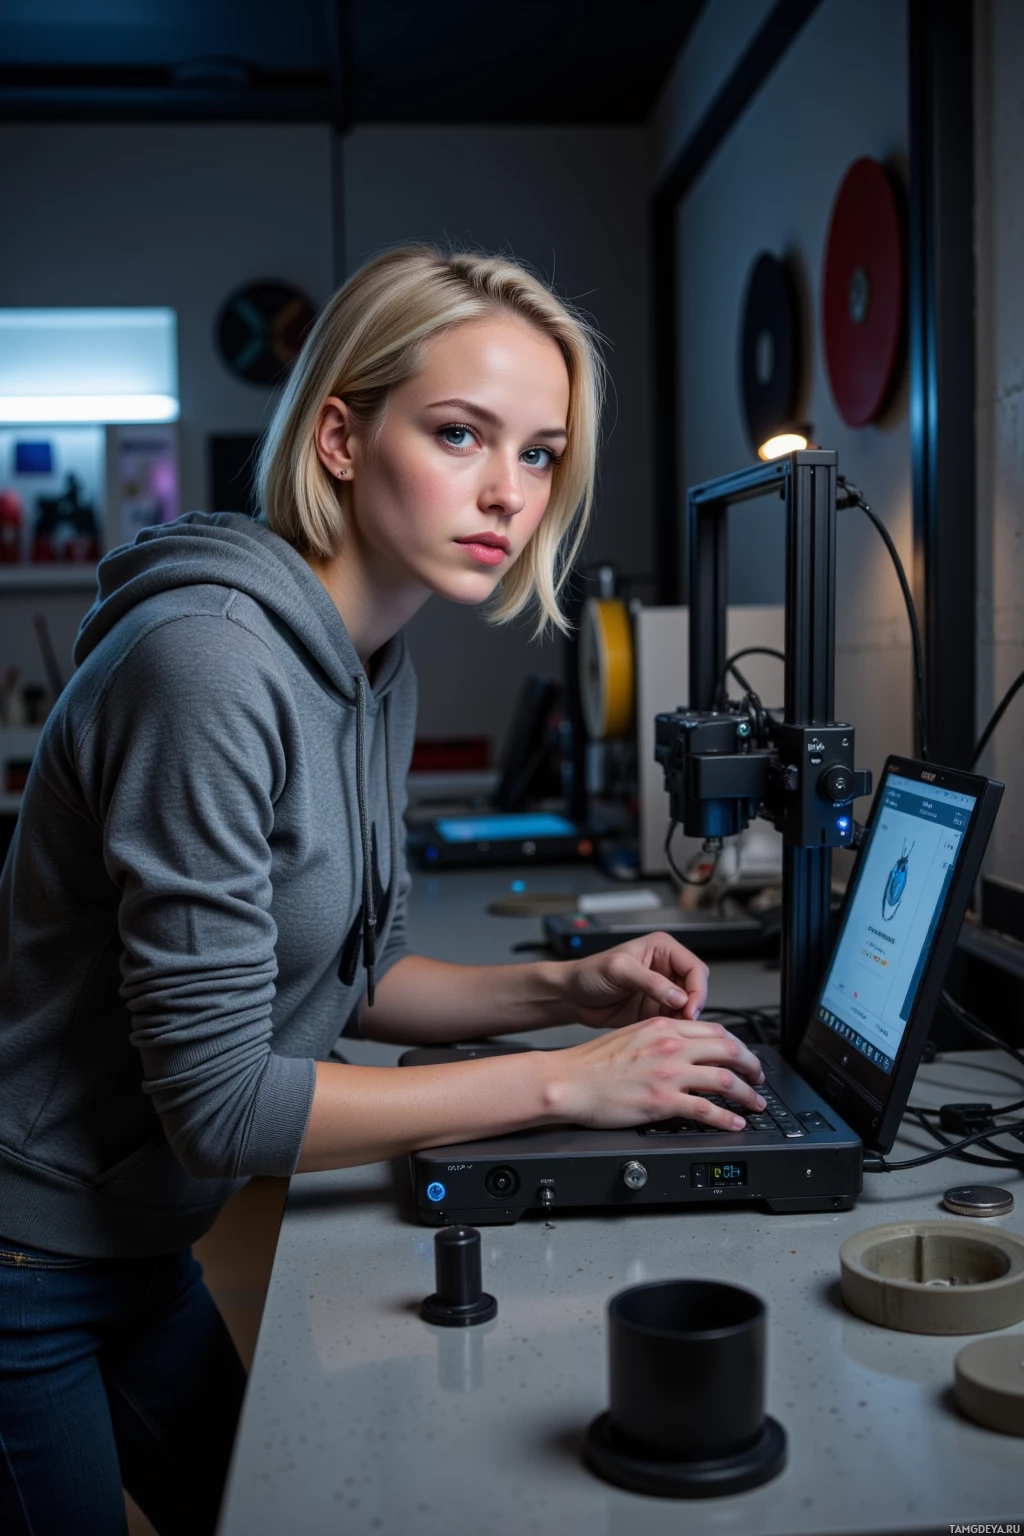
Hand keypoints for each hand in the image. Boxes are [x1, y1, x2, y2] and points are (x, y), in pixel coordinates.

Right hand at [542, 1015, 766, 1132]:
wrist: (570, 1080)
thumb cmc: (593, 1062)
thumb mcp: (632, 1035)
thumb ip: (662, 1038)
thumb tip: (686, 1049)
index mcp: (664, 1027)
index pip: (715, 1031)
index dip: (737, 1045)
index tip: (743, 1056)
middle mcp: (671, 1046)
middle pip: (729, 1051)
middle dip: (752, 1066)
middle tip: (759, 1078)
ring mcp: (669, 1074)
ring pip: (725, 1080)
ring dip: (748, 1094)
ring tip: (756, 1104)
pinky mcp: (663, 1101)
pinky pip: (707, 1110)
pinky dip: (728, 1118)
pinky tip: (736, 1123)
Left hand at [559, 931, 709, 1029]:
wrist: (571, 996)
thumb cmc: (588, 973)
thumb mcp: (619, 969)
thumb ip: (650, 981)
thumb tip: (678, 996)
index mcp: (662, 949)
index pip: (694, 968)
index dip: (696, 989)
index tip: (689, 1008)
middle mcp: (665, 969)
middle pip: (696, 989)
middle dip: (693, 1005)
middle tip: (685, 1020)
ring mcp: (661, 991)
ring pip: (688, 1007)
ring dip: (685, 1019)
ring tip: (675, 1028)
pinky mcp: (655, 1010)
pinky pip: (674, 1020)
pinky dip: (674, 1028)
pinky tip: (665, 1033)